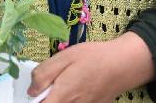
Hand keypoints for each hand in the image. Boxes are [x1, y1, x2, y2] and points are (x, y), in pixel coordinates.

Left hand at [28, 32, 154, 102]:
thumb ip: (44, 74)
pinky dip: (70, 99)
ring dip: (58, 99)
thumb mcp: (64, 57)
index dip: (35, 101)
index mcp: (63, 95)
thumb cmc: (93, 57)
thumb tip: (31, 91)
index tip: (34, 93)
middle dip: (46, 99)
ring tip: (62, 86)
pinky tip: (74, 89)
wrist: (124, 64)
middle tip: (47, 87)